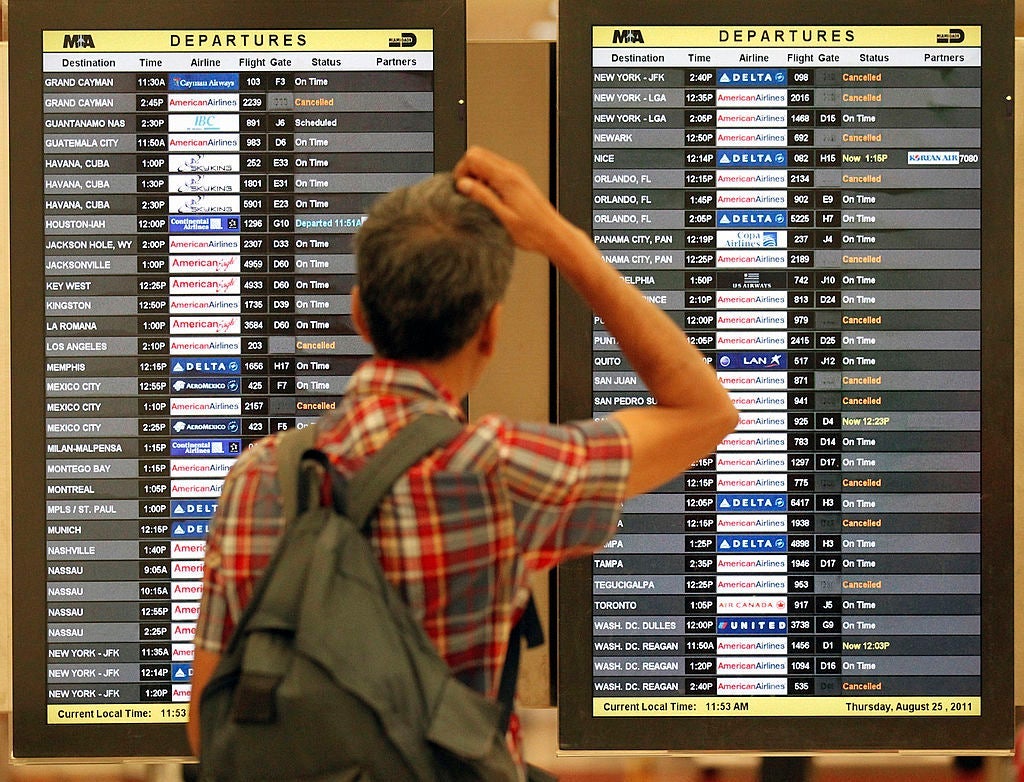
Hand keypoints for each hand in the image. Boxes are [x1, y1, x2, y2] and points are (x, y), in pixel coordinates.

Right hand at [453, 146, 573, 254]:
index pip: (473, 157)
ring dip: (477, 177)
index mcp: (507, 178)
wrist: (552, 234)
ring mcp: (516, 173)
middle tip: (468, 193)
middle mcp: (512, 171)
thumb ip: (482, 197)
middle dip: (467, 172)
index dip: (462, 173)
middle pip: (478, 154)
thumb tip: (463, 184)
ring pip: (486, 161)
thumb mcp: (501, 217)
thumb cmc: (532, 230)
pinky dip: (487, 181)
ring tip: (481, 198)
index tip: (462, 190)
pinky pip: (495, 170)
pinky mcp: (518, 180)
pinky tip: (491, 199)